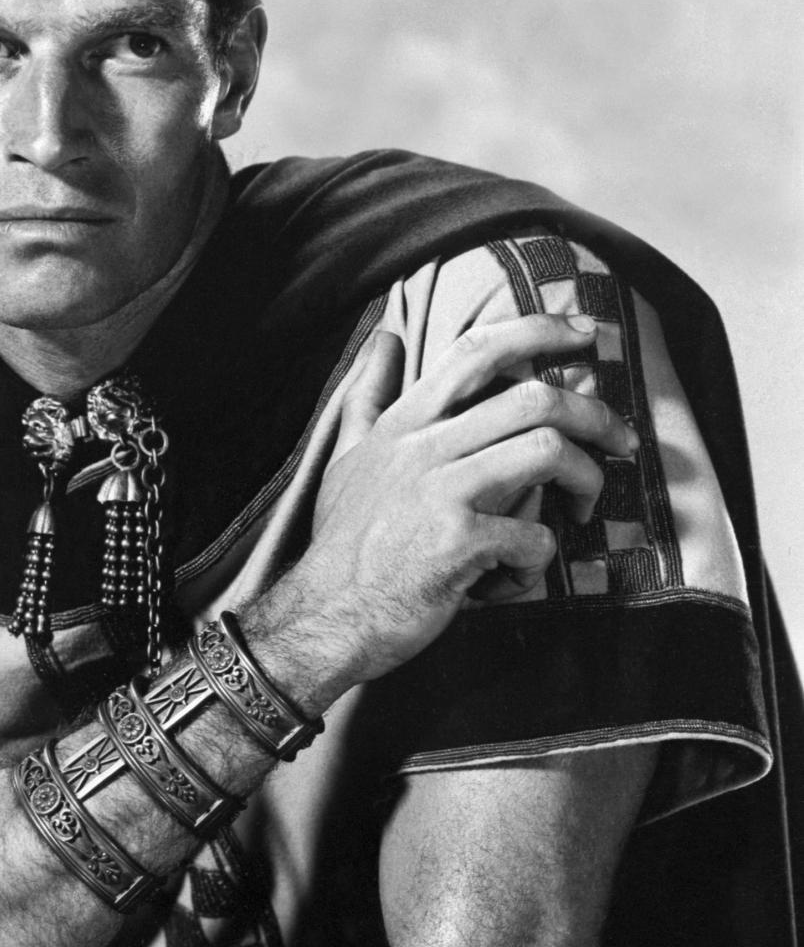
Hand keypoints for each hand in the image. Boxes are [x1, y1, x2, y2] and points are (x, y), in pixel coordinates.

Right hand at [280, 313, 637, 692]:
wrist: (324, 615)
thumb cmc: (343, 540)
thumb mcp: (346, 454)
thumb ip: (368, 393)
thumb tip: (385, 338)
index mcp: (404, 422)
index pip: (477, 352)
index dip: (540, 331)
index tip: (586, 333)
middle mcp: (424, 446)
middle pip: (533, 397)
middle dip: (596, 415)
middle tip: (622, 441)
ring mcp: (442, 492)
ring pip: (547, 450)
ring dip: (585, 480)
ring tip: (584, 508)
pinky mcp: (458, 543)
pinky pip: (534, 537)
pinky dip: (539, 562)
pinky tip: (515, 577)